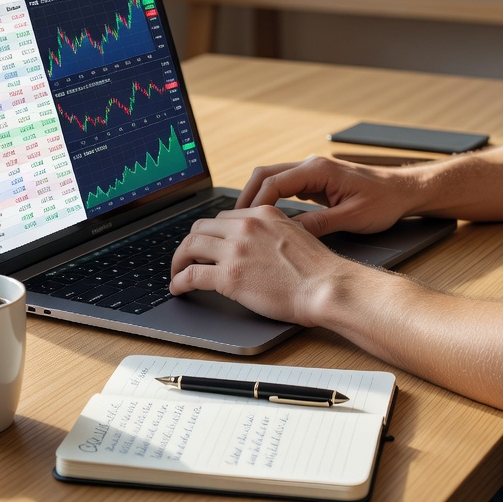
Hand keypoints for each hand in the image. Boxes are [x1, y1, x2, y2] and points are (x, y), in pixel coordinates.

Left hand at [169, 206, 360, 324]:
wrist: (325, 286)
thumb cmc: (317, 269)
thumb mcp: (295, 234)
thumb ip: (272, 232)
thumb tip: (257, 243)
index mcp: (262, 213)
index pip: (223, 218)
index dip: (210, 233)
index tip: (206, 245)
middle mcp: (245, 226)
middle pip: (201, 227)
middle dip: (190, 243)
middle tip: (186, 258)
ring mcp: (236, 250)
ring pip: (190, 246)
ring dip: (178, 260)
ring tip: (177, 273)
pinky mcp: (229, 276)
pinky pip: (191, 274)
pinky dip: (179, 281)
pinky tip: (178, 288)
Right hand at [235, 155, 424, 236]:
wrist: (404, 191)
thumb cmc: (384, 202)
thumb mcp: (352, 218)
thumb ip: (318, 224)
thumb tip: (288, 233)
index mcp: (319, 170)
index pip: (274, 182)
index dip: (255, 204)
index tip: (243, 224)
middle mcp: (312, 166)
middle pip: (265, 175)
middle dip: (247, 197)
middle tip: (233, 223)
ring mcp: (312, 172)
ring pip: (272, 179)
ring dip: (256, 198)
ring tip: (243, 223)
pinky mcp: (315, 181)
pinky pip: (283, 186)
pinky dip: (270, 200)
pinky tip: (264, 219)